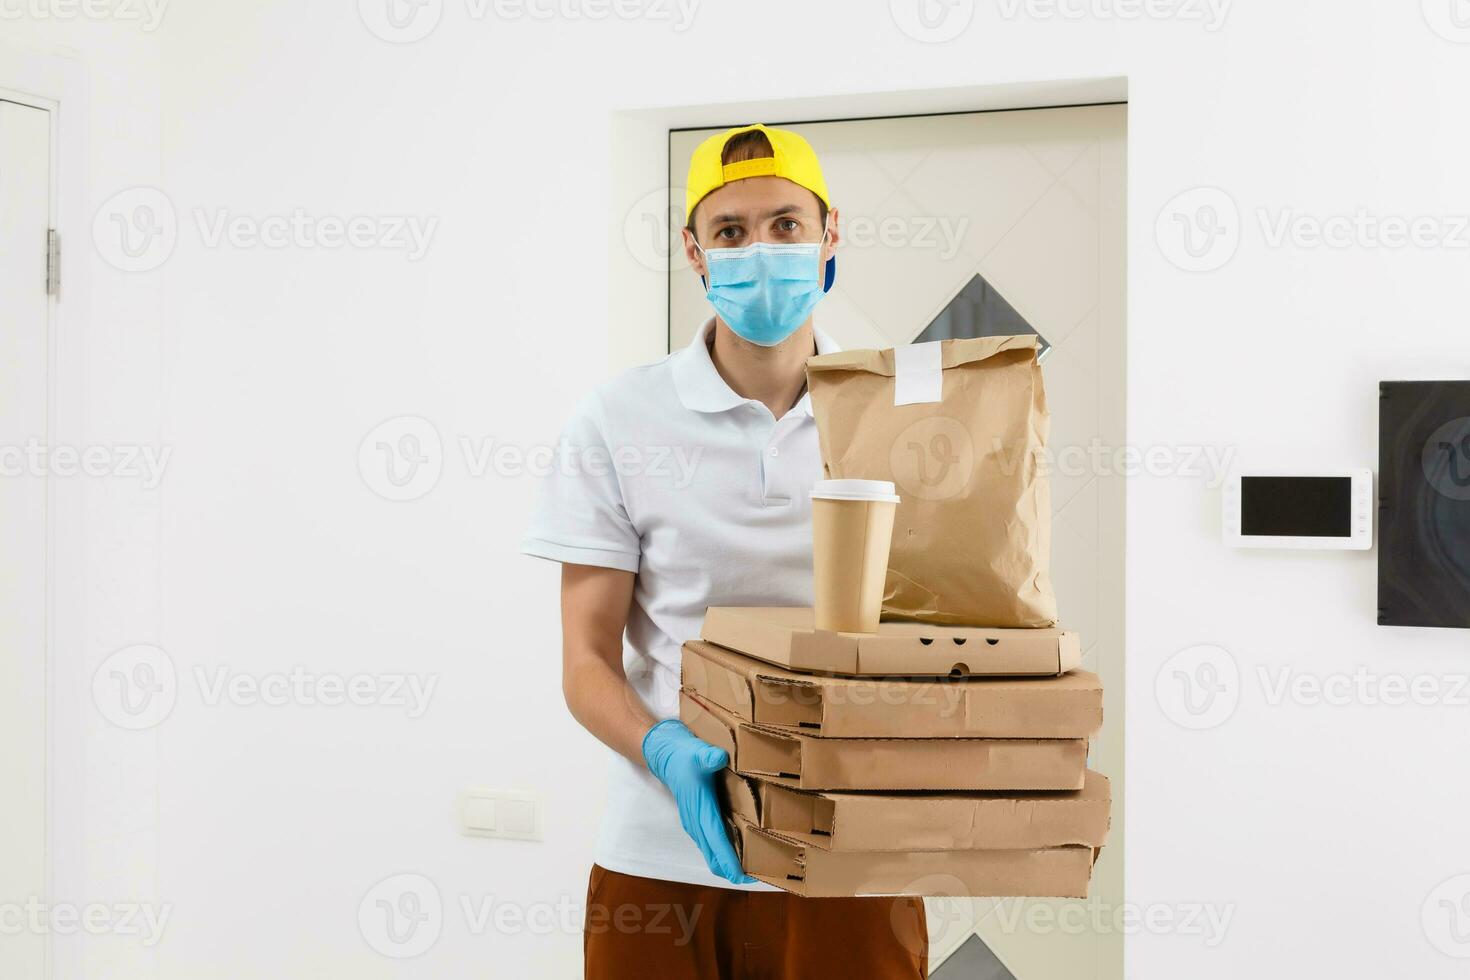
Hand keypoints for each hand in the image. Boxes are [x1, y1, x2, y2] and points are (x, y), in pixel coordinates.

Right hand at [641, 719, 755, 884]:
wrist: (667, 757)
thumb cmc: (685, 756)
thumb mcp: (698, 752)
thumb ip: (708, 756)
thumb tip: (718, 758)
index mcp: (701, 811)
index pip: (717, 843)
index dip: (730, 862)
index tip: (745, 877)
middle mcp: (697, 824)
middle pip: (714, 859)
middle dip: (734, 871)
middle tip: (761, 874)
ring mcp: (695, 826)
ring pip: (712, 855)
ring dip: (730, 864)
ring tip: (756, 865)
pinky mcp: (697, 823)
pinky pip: (711, 846)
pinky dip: (725, 854)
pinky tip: (742, 849)